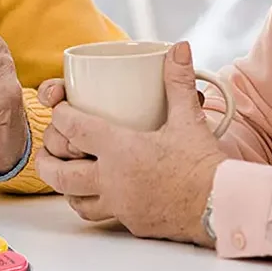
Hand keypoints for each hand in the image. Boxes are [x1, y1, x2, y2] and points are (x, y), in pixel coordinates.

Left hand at [36, 41, 224, 244]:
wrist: (224, 207)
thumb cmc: (204, 164)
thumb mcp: (188, 118)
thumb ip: (178, 81)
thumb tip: (179, 47)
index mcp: (120, 150)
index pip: (73, 128)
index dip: (59, 114)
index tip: (59, 106)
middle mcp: (113, 181)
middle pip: (61, 174)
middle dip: (48, 159)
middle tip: (47, 148)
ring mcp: (121, 206)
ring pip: (77, 200)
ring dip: (67, 187)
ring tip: (67, 173)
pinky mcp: (133, 223)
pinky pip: (103, 215)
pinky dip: (94, 203)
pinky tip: (102, 194)